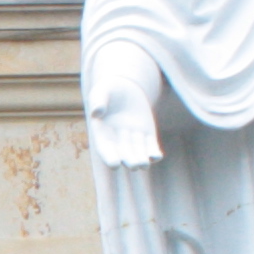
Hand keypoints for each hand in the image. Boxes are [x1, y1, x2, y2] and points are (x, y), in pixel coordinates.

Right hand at [84, 44, 164, 167]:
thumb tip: (96, 112)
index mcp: (103, 134)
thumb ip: (98, 101)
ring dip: (142, 160)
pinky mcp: (147, 136)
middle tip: (134, 164)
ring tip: (145, 163)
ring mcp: (134, 140)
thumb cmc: (108, 90)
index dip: (110, 157)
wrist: (125, 89)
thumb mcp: (101, 92)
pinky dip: (154, 154)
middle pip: (124, 155)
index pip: (105, 149)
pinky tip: (156, 156)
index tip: (115, 164)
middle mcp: (118, 141)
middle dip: (129, 160)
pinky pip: (151, 149)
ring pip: (139, 155)